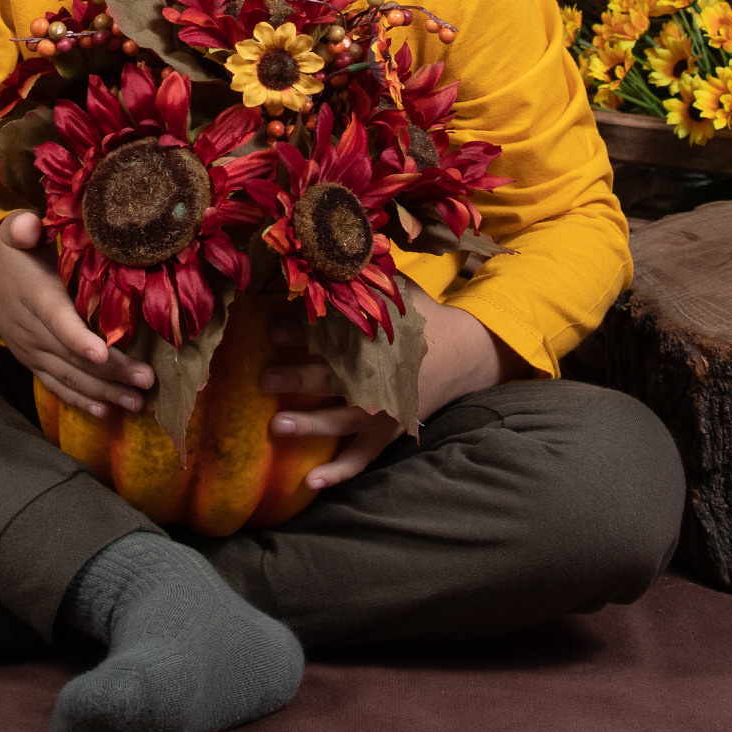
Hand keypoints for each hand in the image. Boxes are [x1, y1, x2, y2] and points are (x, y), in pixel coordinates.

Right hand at [0, 211, 151, 418]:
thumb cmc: (13, 252)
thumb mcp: (13, 232)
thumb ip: (22, 228)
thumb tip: (29, 225)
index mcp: (35, 296)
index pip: (57, 321)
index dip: (78, 339)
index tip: (103, 354)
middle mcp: (32, 330)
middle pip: (73, 357)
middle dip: (111, 373)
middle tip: (147, 382)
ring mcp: (32, 351)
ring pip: (70, 378)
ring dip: (105, 393)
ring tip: (139, 402)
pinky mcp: (34, 363)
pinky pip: (57, 387)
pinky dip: (82, 402)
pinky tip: (108, 412)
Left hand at [258, 281, 527, 490]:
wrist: (465, 353)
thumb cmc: (418, 318)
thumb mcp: (397, 291)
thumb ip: (363, 276)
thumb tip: (324, 248)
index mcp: (382, 338)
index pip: (339, 334)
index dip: (305, 332)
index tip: (273, 329)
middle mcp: (382, 376)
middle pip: (336, 379)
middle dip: (299, 378)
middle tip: (265, 377)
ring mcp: (386, 410)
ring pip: (345, 422)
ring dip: (311, 424)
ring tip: (277, 425)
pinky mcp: (389, 434)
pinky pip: (363, 458)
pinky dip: (339, 472)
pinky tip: (310, 483)